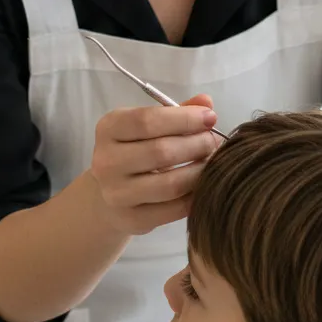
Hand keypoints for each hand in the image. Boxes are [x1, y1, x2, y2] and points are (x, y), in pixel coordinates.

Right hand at [90, 95, 220, 235]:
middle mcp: (106, 161)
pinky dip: (196, 196)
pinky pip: (174, 209)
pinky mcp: (132, 219)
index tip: (211, 117)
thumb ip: (175, 112)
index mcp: (108, 129)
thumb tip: (206, 102)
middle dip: (197, 144)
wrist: (110, 195)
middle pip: (161, 151)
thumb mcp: (147, 125)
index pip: (147, 120)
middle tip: (215, 142)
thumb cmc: (135, 150)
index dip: (184, 118)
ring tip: (212, 162)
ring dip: (200, 171)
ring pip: (171, 184)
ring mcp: (116, 194)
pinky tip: (204, 185)